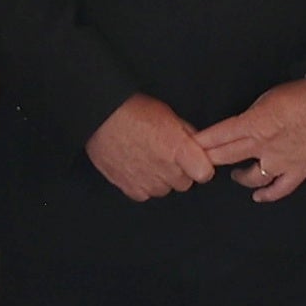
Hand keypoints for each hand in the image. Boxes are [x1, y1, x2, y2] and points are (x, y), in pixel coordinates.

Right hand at [90, 95, 218, 200]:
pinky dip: (142, 184)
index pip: (204, 173)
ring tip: (148, 159)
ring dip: (160, 179)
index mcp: (179, 149)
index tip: (195, 162)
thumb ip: (187, 135)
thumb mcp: (169, 115)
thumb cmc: (133, 111)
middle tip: (165, 155)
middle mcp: (165, 168)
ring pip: (164, 190)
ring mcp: (147, 181)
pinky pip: (145, 194)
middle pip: (184, 183)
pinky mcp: (130, 188)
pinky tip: (136, 167)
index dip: (200, 167)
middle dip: (179, 171)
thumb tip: (197, 146)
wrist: (101, 117)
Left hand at [195, 79, 305, 204]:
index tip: (186, 147)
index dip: (201, 143)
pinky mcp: (299, 171)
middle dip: (208, 160)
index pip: (218, 136)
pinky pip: (280, 189)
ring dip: (238, 176)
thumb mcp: (268, 97)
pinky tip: (257, 196)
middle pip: (226, 156)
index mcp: (253, 123)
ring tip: (234, 174)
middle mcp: (262, 146)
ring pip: (251, 177)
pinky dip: (267, 194)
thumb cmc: (304, 94)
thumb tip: (241, 125)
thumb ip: (252, 115)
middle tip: (196, 165)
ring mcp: (280, 162)